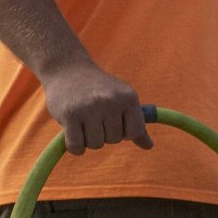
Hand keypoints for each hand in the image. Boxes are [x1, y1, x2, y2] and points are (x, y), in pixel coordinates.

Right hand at [37, 60, 152, 154]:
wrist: (67, 70)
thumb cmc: (99, 89)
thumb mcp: (123, 99)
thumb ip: (136, 123)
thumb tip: (149, 147)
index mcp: (129, 98)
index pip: (135, 132)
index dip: (124, 133)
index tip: (115, 122)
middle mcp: (111, 102)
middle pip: (114, 140)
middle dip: (105, 134)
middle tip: (94, 117)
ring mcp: (90, 108)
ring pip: (96, 145)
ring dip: (89, 140)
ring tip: (84, 121)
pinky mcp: (69, 115)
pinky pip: (76, 146)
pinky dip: (76, 147)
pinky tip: (74, 133)